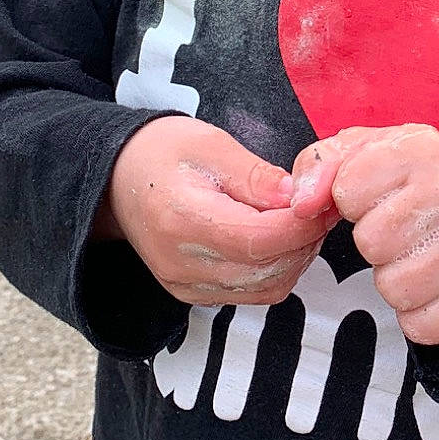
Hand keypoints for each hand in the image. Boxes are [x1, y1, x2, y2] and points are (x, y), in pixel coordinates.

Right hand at [100, 117, 340, 307]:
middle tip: (319, 207)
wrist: (115, 180)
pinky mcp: (193, 295)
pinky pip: (252, 294)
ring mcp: (186, 286)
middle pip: (268, 270)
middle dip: (305, 239)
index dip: (302, 224)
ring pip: (267, 288)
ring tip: (299, 220)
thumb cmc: (160, 153)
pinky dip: (276, 269)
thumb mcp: (210, 145)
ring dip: (295, 257)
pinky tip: (278, 238)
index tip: (323, 201)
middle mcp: (183, 264)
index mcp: (184, 221)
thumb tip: (299, 199)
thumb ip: (257, 175)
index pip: (260, 240)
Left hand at [289, 123, 438, 345]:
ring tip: (412, 254)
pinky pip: (421, 324)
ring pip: (394, 287)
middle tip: (395, 230)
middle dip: (372, 242)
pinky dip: (416, 314)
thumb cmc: (405, 183)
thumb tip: (302, 204)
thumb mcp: (358, 155)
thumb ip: (317, 167)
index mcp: (422, 148)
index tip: (373, 196)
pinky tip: (430, 285)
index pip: (347, 191)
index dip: (348, 200)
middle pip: (371, 242)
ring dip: (392, 279)